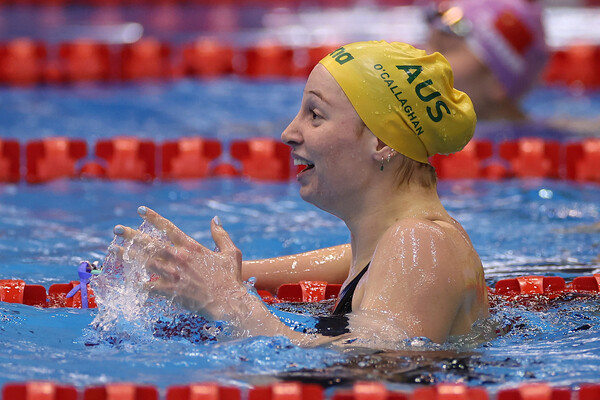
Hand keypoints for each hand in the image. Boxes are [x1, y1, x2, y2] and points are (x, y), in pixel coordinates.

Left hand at [113, 206, 244, 318]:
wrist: (229, 302)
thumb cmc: (231, 278)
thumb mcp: (230, 252)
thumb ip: (220, 234)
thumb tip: (215, 219)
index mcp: (191, 247)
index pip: (168, 227)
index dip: (153, 218)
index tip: (140, 210)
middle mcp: (179, 258)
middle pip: (150, 243)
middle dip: (131, 235)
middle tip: (116, 229)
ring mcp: (173, 275)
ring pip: (144, 262)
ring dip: (128, 255)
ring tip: (114, 250)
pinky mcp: (170, 291)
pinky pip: (148, 287)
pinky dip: (137, 285)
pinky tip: (126, 282)